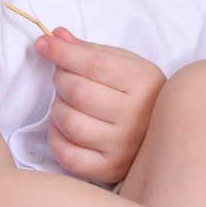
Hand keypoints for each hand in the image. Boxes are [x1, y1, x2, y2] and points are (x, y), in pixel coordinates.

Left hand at [33, 28, 166, 184]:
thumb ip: (88, 50)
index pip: (93, 64)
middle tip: (64, 77)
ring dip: (57, 108)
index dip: (62, 52)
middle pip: (77, 92)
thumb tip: (54, 36)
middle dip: (60, 79)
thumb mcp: (122, 64)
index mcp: (143, 82)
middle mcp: (136, 116)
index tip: (42, 43)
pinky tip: (64, 129)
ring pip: (69, 121)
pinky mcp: (109, 169)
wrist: (163, 133)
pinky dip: (56, 138)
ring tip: (68, 104)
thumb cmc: (137, 93)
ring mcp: (123, 146)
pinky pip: (67, 154)